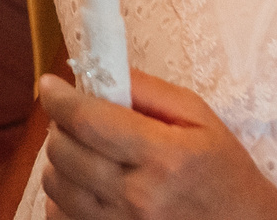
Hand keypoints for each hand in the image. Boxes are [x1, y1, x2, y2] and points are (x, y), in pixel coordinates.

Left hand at [36, 72, 276, 219]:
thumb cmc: (225, 172)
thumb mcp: (200, 119)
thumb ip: (149, 90)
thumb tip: (100, 71)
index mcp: (163, 156)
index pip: (87, 120)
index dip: (59, 98)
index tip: (50, 86)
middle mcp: (138, 197)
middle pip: (64, 152)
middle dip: (61, 126)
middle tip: (77, 119)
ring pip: (56, 186)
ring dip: (61, 162)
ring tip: (85, 153)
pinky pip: (60, 218)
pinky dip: (63, 199)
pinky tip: (87, 187)